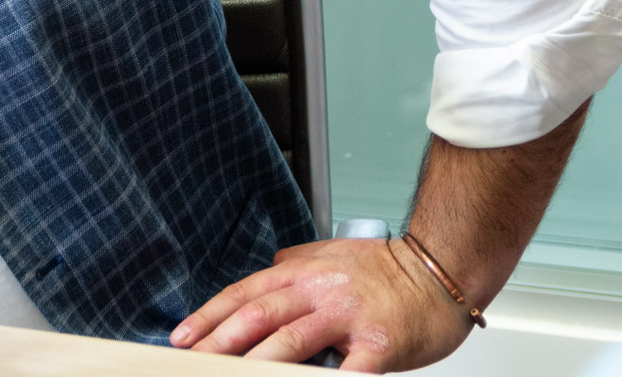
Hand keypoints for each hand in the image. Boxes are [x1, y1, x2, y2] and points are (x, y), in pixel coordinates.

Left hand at [169, 238, 472, 371]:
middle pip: (259, 315)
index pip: (245, 293)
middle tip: (192, 361)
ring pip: (291, 340)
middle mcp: (319, 290)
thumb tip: (264, 273)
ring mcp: (347, 316)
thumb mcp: (330, 256)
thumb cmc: (387, 270)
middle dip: (219, 342)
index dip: (209, 316)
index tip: (181, 337)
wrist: (440, 272)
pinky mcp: (378, 344)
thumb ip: (294, 266)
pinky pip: (347, 371)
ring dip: (257, 364)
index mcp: (303, 272)